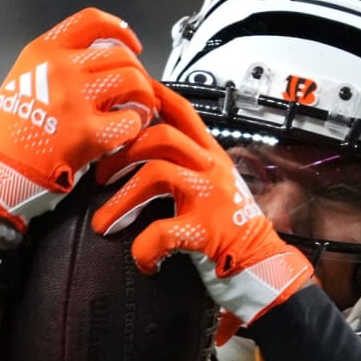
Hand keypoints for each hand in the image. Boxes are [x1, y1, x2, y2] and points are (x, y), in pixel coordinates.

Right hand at [0, 7, 154, 231]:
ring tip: (139, 109)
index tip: (131, 44)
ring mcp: (76, 100)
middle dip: (135, 71)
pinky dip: (135, 125)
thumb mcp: (20, 80)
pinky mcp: (89, 133)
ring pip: (132, 81)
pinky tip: (128, 132)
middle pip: (119, 54)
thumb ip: (53, 65)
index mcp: (44, 52)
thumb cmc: (7, 133)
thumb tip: (92, 64)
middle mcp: (62, 68)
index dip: (119, 30)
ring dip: (142, 95)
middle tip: (136, 90)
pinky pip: (129, 120)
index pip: (92, 22)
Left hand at [91, 81, 312, 343]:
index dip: (151, 97)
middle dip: (121, 153)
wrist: (261, 264)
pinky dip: (144, 247)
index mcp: (210, 156)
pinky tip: (143, 259)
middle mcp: (211, 169)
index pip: (182, 112)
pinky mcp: (206, 230)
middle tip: (99, 177)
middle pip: (161, 136)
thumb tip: (142, 150)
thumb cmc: (229, 228)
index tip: (123, 96)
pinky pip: (162, 230)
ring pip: (156, 173)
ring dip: (121, 200)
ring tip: (103, 222)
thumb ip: (185, 165)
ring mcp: (210, 197)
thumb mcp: (211, 185)